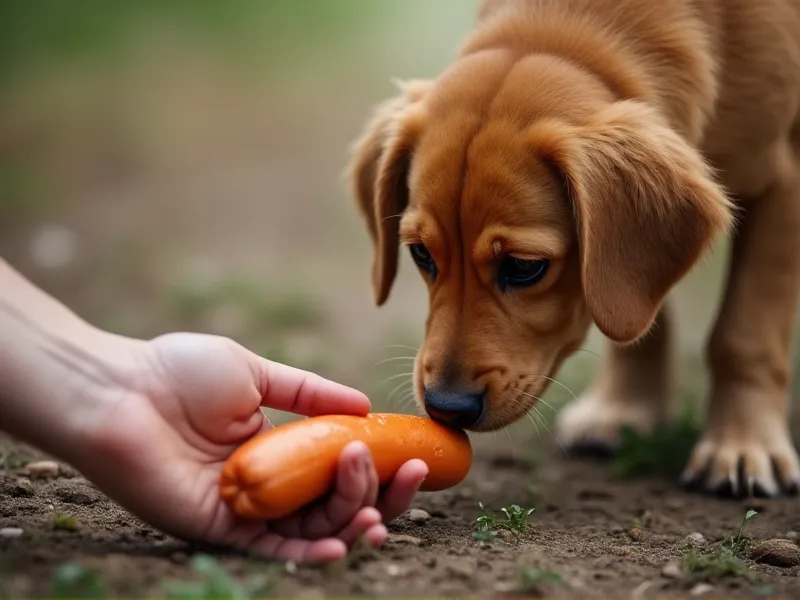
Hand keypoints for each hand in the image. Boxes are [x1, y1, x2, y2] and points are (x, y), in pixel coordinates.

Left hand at [80, 332, 428, 562]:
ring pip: (315, 529)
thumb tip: (366, 406)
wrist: (118, 389)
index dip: (381, 465)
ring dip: (354, 517)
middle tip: (409, 472)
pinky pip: (274, 550)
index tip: (416, 454)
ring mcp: (246, 509)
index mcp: (277, 448)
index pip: (340, 467)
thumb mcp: (257, 373)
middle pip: (337, 503)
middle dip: (380, 494)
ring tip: (375, 495)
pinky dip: (312, 553)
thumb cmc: (179, 373)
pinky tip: (344, 540)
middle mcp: (268, 484)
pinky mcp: (220, 529)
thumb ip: (310, 393)